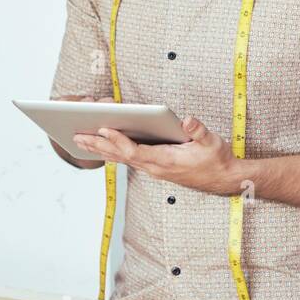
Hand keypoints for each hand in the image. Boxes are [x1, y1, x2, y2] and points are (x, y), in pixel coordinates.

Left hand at [71, 115, 245, 194]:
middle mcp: (153, 167)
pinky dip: (110, 152)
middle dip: (98, 145)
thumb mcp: (212, 142)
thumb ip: (199, 132)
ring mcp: (152, 169)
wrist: (224, 179)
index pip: (135, 151)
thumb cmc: (216, 159)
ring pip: (120, 159)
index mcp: (164, 161)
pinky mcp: (153, 167)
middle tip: (76, 136)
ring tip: (79, 140)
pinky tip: (99, 147)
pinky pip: (126, 159)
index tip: (104, 129)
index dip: (118, 140)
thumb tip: (188, 120)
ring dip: (99, 149)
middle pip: (120, 156)